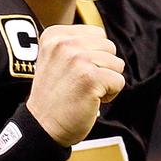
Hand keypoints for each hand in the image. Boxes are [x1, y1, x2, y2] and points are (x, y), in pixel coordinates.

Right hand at [27, 25, 124, 146]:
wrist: (41, 126)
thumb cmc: (54, 97)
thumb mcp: (55, 59)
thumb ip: (76, 44)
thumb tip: (106, 42)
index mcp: (54, 35)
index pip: (97, 34)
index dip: (94, 56)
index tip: (74, 72)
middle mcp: (64, 44)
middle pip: (109, 47)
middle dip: (103, 68)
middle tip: (80, 84)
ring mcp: (77, 60)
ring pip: (117, 64)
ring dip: (106, 81)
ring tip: (84, 92)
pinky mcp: (90, 78)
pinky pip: (119, 81)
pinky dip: (110, 95)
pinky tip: (90, 101)